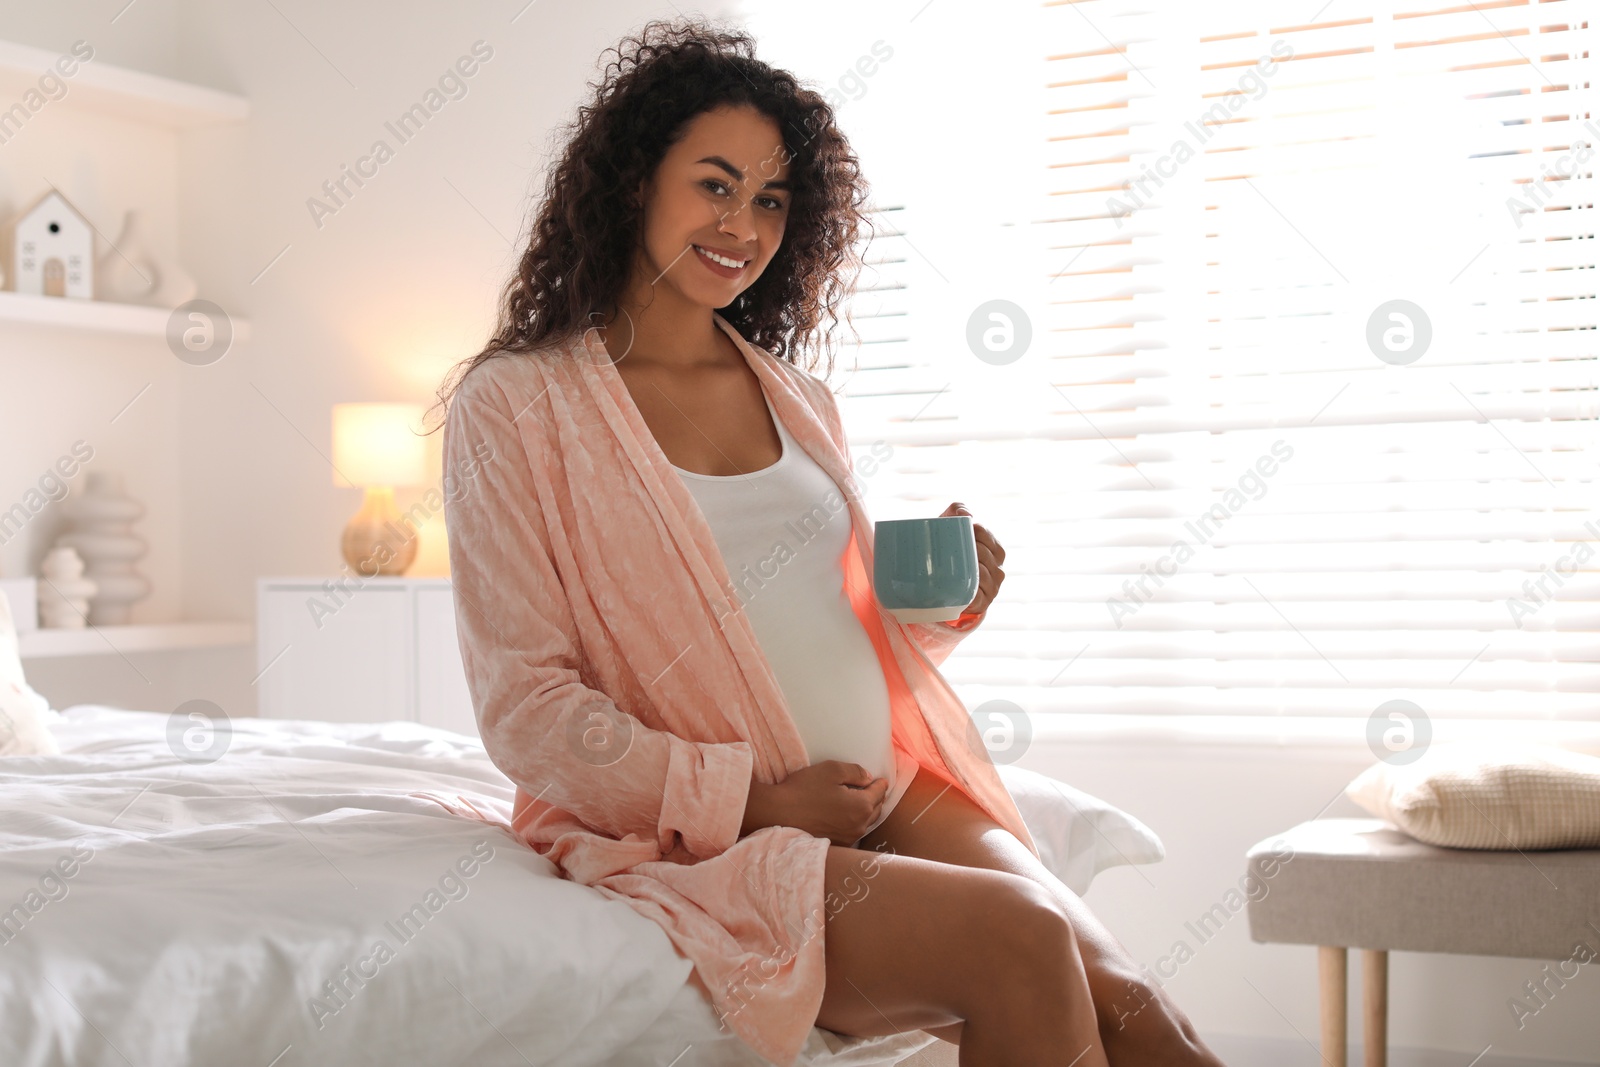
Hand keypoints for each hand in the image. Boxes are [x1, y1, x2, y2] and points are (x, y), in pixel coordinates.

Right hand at [744, 761, 887, 845]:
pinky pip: (853, 831)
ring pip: (866, 822)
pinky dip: (854, 822)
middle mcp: (859, 826)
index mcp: (861, 806)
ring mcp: (847, 838)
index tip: (880, 778)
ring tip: (860, 801)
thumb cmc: (804, 789)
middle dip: (876, 797)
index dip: (880, 783)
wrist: (778, 813)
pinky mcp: (836, 844)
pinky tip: (846, 815)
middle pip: (876, 809)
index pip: (879, 792)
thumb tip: (868, 778)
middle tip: (873, 788)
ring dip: (866, 811)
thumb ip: (855, 771)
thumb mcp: (832, 770)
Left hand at [940, 501, 1004, 615]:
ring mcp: (992, 588)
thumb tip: (963, 513)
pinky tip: (961, 584)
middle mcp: (997, 569)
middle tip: (953, 546)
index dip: (977, 532)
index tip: (962, 529)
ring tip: (955, 563)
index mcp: (995, 551)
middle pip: (987, 555)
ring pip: (984, 575)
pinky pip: (979, 596)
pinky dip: (971, 590)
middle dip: (972, 548)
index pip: (989, 538)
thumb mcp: (950, 526)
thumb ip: (957, 509)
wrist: (937, 586)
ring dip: (971, 568)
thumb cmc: (948, 551)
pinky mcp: (982, 604)